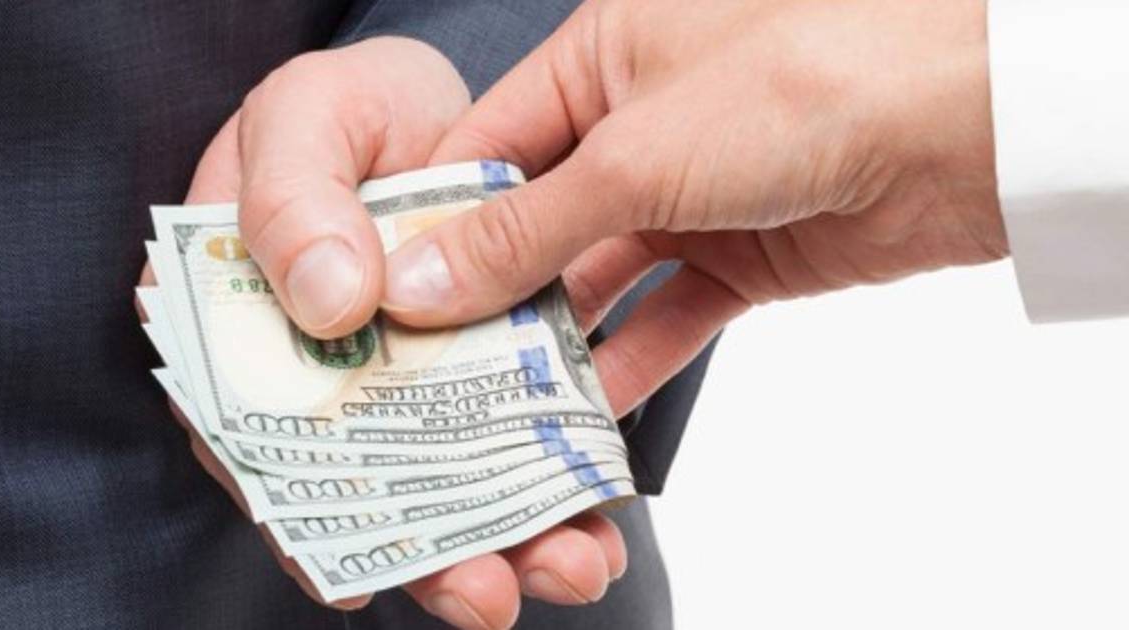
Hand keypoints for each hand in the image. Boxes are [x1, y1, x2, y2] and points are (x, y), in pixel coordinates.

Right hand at [138, 37, 625, 628]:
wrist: (462, 95)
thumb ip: (294, 205)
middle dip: (434, 550)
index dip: (302, 516)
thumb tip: (329, 305)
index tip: (353, 576)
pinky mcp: (506, 367)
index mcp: (250, 332)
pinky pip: (533, 427)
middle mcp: (338, 378)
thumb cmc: (355, 108)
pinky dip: (569, 464)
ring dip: (516, 528)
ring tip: (572, 566)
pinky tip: (600, 502)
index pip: (256, 439)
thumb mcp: (307, 120)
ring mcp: (427, 382)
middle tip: (485, 594)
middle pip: (373, 485)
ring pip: (461, 475)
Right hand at [382, 0, 1007, 414]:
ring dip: (556, 341)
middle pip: (537, 223)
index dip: (433, 223)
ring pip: (600, 279)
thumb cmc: (804, 80)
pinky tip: (587, 411)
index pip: (485, 148)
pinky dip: (632, 361)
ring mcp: (692, 193)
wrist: (968, 123)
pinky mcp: (742, 255)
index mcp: (599, 60)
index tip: (383, 295)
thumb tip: (424, 282)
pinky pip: (668, 315)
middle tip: (431, 367)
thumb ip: (526, 229)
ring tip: (493, 405)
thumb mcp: (636, 153)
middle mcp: (638, 125)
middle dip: (490, 295)